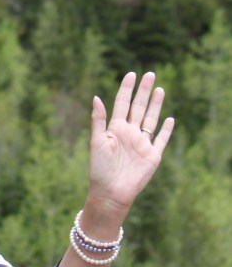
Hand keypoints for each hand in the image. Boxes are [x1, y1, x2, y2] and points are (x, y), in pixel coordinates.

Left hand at [88, 71, 173, 221]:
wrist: (110, 193)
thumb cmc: (99, 169)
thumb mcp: (96, 142)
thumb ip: (99, 120)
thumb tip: (96, 97)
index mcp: (115, 129)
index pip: (122, 104)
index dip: (126, 89)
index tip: (131, 74)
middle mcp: (129, 134)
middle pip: (138, 107)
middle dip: (143, 91)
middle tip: (149, 73)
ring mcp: (142, 144)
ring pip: (151, 119)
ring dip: (155, 104)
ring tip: (159, 89)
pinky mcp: (152, 156)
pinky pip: (161, 140)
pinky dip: (166, 130)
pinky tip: (169, 119)